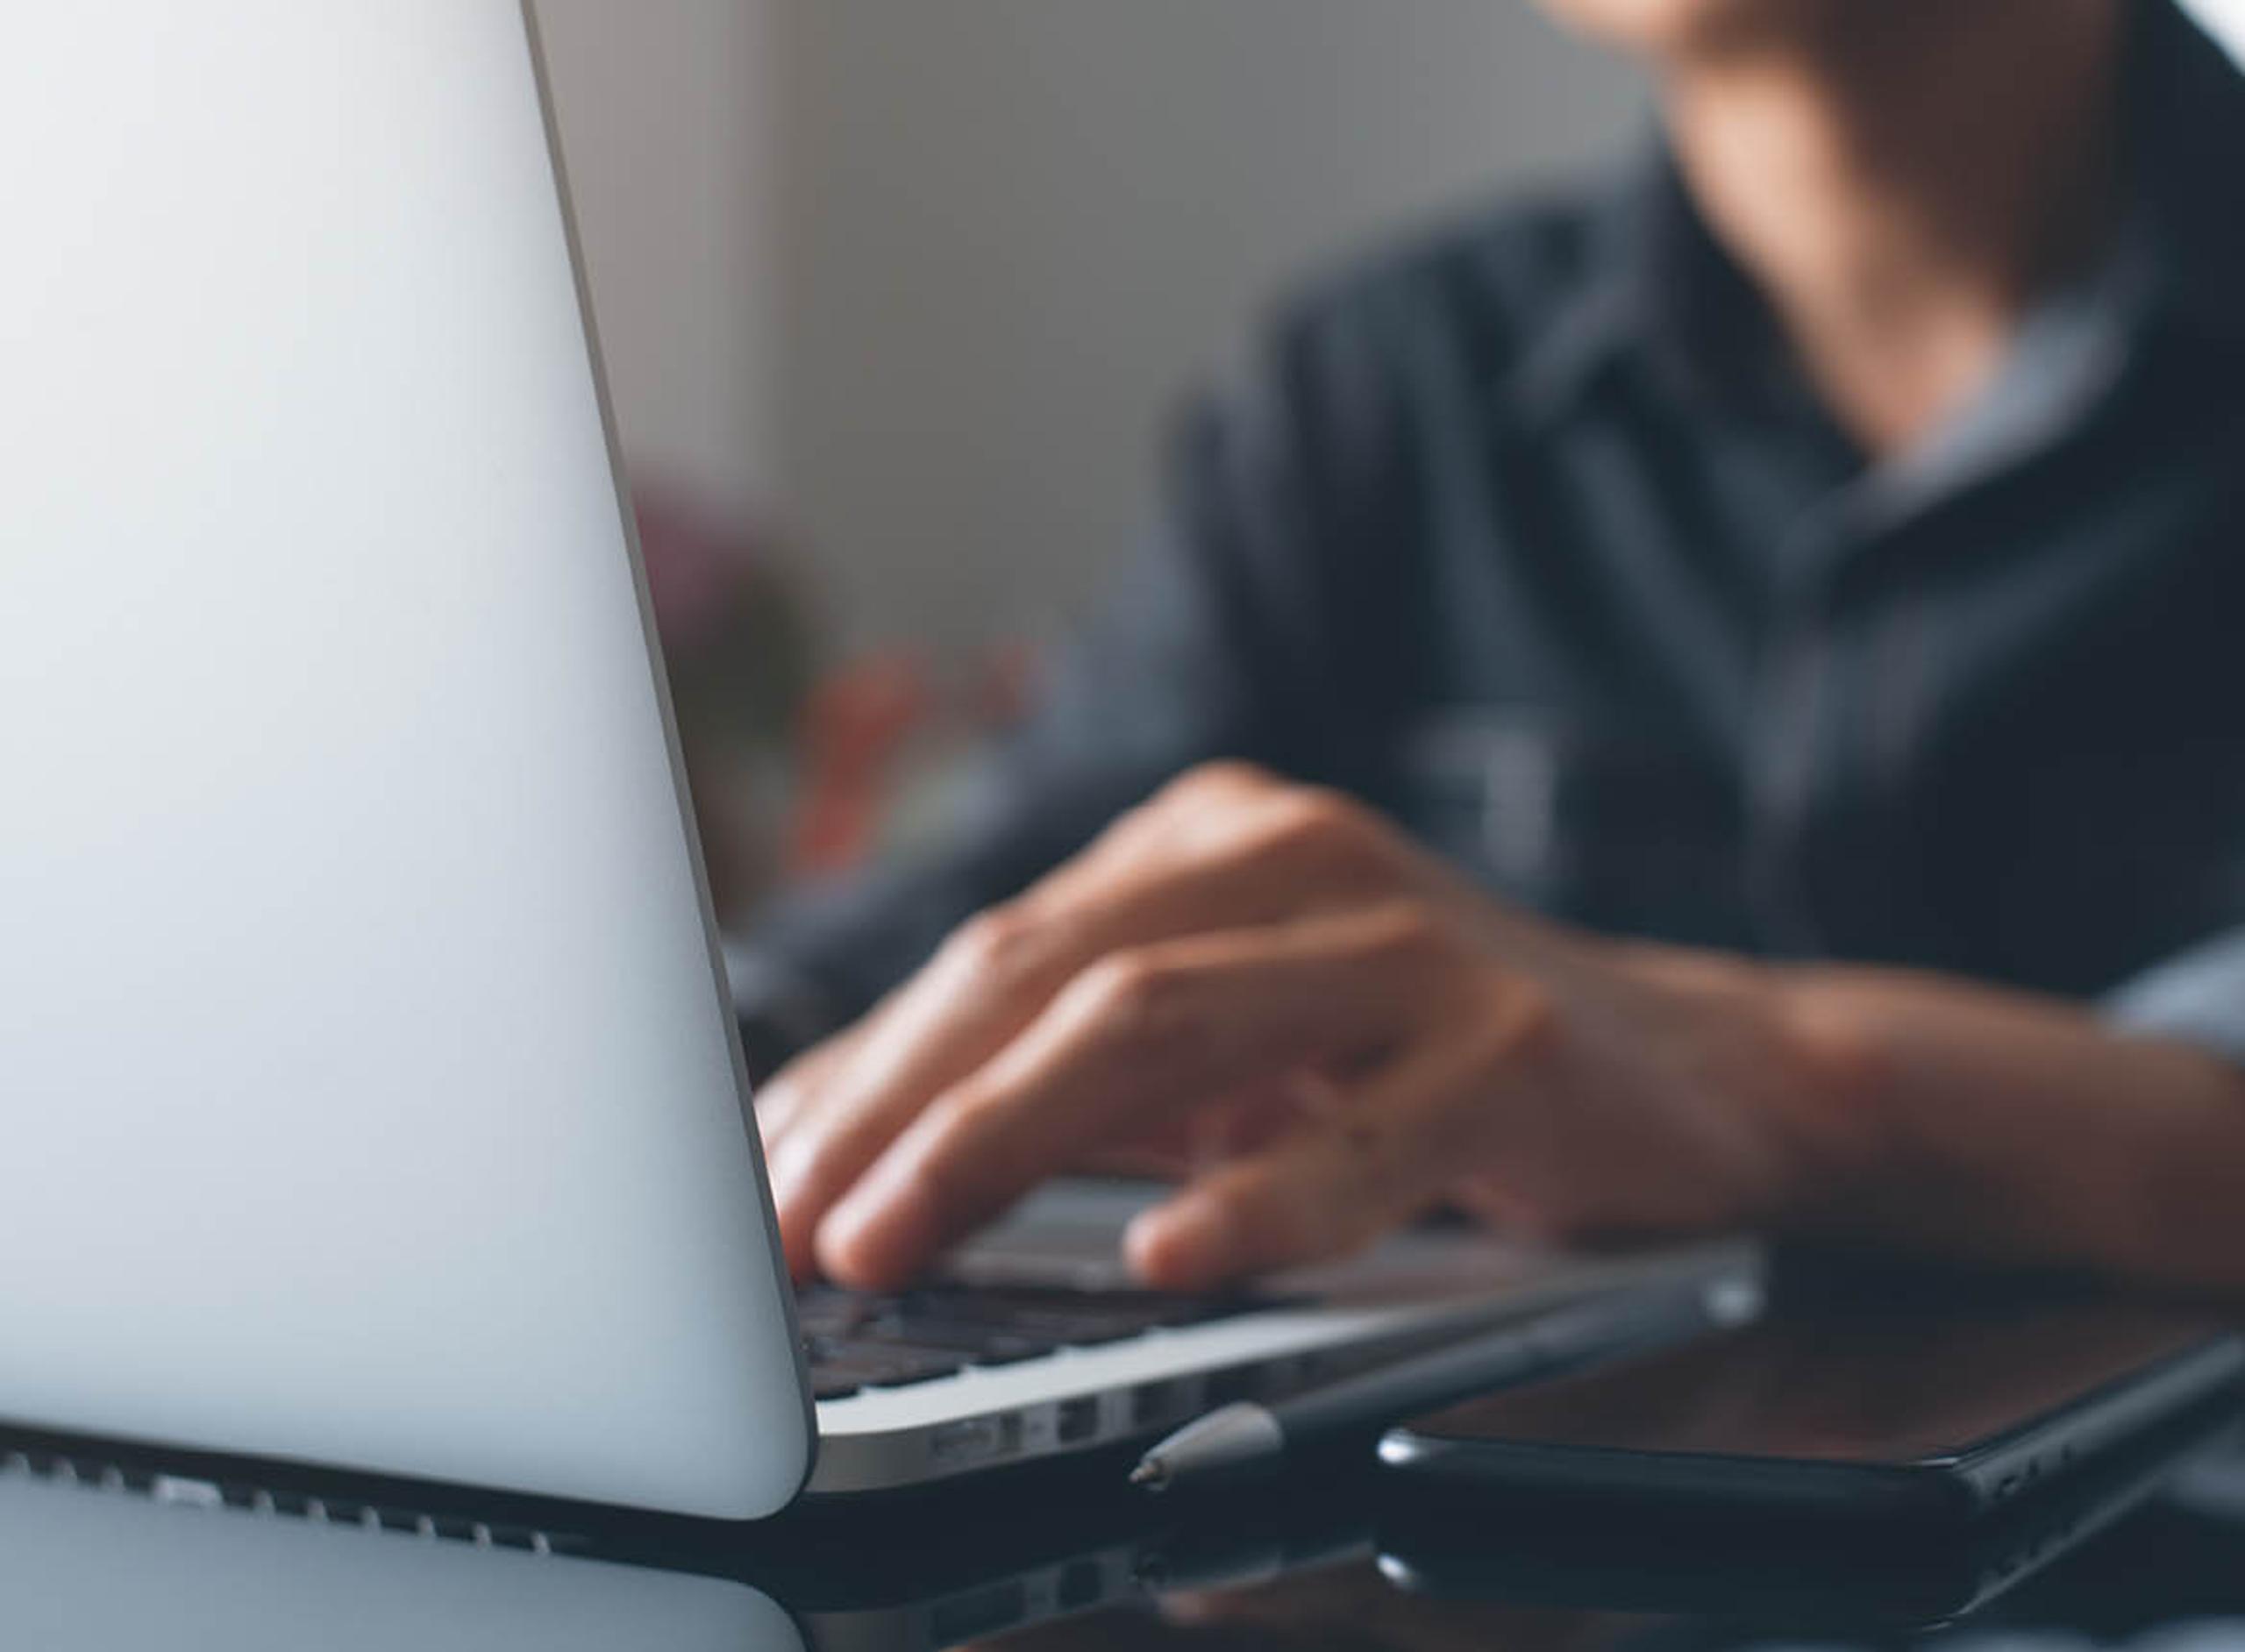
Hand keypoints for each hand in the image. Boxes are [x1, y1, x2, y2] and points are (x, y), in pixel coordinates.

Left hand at [758, 762, 1875, 1290]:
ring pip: (1166, 1025)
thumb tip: (873, 1154)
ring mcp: (1406, 943)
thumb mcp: (1240, 1045)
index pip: (997, 949)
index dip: (864, 1066)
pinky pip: (1366, 1132)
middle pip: (1052, 973)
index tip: (759, 1175)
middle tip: (793, 1224)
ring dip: (1008, 1141)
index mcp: (1206, 844)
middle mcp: (1290, 859)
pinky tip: (1172, 1258)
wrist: (1698, 1064)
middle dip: (899, 1105)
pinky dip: (1260, 1196)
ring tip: (899, 1239)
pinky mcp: (1510, 1041)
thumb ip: (1085, 1076)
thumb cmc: (1429, 1057)